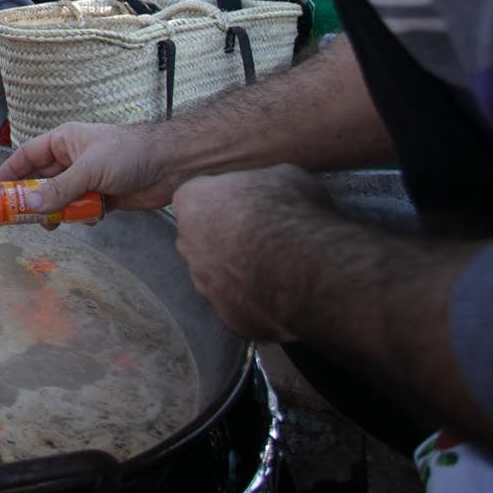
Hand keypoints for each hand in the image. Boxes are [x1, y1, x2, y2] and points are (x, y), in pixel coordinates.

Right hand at [0, 120, 178, 211]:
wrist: (171, 165)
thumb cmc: (127, 154)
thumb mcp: (89, 169)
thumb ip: (60, 190)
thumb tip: (31, 207)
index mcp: (64, 142)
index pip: (27, 156)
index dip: (9, 173)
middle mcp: (72, 160)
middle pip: (41, 181)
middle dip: (32, 200)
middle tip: (19, 219)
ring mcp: (87, 179)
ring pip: (60, 199)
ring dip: (58, 212)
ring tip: (54, 225)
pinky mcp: (103, 197)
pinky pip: (81, 210)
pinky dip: (81, 217)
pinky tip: (90, 218)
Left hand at [171, 164, 335, 340]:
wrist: (304, 266)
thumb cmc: (290, 211)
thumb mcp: (283, 176)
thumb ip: (264, 183)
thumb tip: (275, 188)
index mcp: (193, 202)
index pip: (199, 199)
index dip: (226, 201)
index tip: (250, 206)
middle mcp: (188, 244)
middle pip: (201, 238)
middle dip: (226, 237)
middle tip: (262, 237)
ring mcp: (205, 284)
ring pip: (217, 276)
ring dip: (239, 271)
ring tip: (277, 267)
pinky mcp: (228, 316)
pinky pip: (239, 306)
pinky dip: (256, 301)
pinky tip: (283, 294)